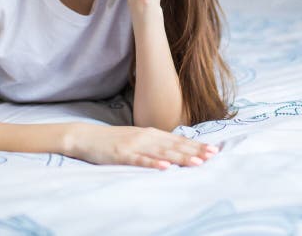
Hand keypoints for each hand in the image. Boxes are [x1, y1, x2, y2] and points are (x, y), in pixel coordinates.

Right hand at [67, 123, 217, 169]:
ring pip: (162, 153)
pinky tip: (165, 168)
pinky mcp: (122, 155)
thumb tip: (175, 150)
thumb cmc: (114, 140)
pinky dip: (153, 164)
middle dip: (195, 150)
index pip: (178, 140)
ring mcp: (134, 146)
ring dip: (180, 158)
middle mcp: (146, 137)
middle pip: (174, 145)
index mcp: (151, 133)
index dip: (196, 144)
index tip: (214, 149)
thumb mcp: (138, 138)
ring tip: (197, 162)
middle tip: (213, 155)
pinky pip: (140, 161)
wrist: (87, 137)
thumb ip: (155, 143)